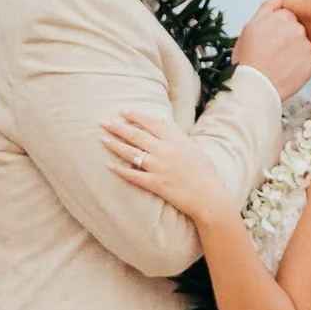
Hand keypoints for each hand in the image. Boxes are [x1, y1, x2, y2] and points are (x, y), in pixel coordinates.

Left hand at [103, 107, 229, 222]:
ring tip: (102, 138)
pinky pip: (133, 175)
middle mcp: (165, 151)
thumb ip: (176, 134)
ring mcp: (158, 167)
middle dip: (118, 127)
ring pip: (131, 153)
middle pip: (137, 135)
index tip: (124, 112)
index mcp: (176, 140)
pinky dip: (120, 170)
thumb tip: (161, 120)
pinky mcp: (155, 184)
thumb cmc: (204, 172)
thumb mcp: (193, 147)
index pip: (152, 123)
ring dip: (115, 144)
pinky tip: (109, 165)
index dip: (136, 116)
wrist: (208, 196)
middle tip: (104, 122)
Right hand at [233, 0, 310, 100]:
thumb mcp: (251, 26)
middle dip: (288, 38)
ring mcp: (306, 47)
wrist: (254, 86)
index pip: (288, 15)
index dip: (278, 27)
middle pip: (298, 29)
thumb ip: (268, 6)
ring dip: (295, 51)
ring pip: (304, 44)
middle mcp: (298, 29)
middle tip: (274, 52)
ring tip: (280, 62)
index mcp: (283, 17)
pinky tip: (287, 70)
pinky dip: (300, 65)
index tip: (271, 38)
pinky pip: (308, 60)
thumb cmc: (248, 57)